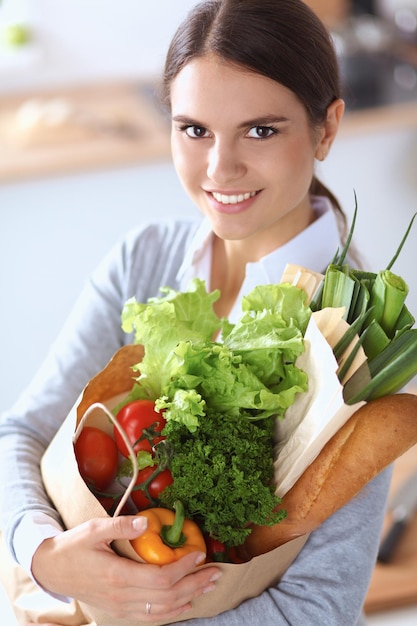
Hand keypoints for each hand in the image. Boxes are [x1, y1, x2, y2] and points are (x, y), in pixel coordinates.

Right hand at [31, 515, 220, 621]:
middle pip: (167, 597)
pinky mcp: (119, 612)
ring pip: (162, 612)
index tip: (200, 553)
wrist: (52, 570)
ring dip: (188, 599)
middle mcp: (122, 597)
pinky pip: (150, 619)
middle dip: (195, 585)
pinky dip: (172, 613)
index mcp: (118, 576)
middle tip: (216, 573)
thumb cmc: (73, 547)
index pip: (160, 579)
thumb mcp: (93, 529)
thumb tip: (146, 523)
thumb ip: (120, 526)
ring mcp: (120, 608)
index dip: (184, 568)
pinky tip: (185, 603)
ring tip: (208, 586)